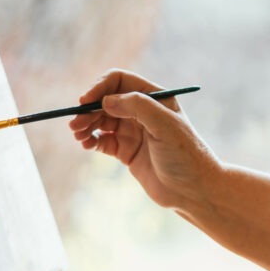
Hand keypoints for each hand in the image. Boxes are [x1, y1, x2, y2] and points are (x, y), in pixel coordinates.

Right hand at [69, 68, 219, 209]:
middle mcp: (143, 111)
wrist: (193, 189)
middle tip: (76, 125)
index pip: (120, 81)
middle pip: (106, 100)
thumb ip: (138, 107)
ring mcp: (133, 131)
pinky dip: (90, 139)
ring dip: (85, 124)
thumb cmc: (185, 154)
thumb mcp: (165, 125)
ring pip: (101, 119)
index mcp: (155, 97)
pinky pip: (101, 139)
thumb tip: (106, 100)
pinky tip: (86, 144)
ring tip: (78, 135)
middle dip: (88, 109)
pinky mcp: (126, 150)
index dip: (100, 87)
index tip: (84, 101)